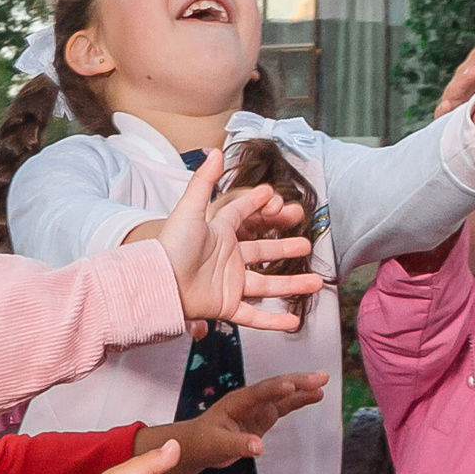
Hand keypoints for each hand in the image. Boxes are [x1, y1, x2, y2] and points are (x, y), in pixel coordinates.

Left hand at [135, 372, 328, 473]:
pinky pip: (285, 406)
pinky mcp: (264, 416)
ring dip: (303, 388)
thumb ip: (238, 445)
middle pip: (276, 388)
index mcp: (236, 402)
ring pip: (284, 394)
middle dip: (298, 382)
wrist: (198, 444)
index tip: (292, 386)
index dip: (275, 390)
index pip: (258, 393)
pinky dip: (300, 400)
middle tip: (320, 378)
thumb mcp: (218, 446)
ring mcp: (258, 407)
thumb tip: (259, 447)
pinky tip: (315, 396)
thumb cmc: (204, 442)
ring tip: (323, 383)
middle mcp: (250, 400)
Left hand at [157, 149, 323, 332]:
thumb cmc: (171, 246)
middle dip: (284, 248)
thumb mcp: (189, 209)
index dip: (257, 206)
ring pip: (267, 285)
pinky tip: (293, 322)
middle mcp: (227, 259)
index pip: (242, 216)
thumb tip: (214, 151)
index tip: (275, 198)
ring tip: (315, 283)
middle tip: (306, 246)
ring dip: (291, 285)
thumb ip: (204, 181)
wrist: (159, 283)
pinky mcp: (226, 306)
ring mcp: (228, 284)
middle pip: (262, 252)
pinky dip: (274, 321)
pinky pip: (254, 315)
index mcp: (219, 234)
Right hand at [433, 38, 474, 119]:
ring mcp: (451, 108)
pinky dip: (443, 111)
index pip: (473, 65)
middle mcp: (458, 93)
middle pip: (463, 76)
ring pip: (454, 92)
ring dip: (463, 81)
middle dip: (474, 64)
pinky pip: (443, 117)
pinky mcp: (445, 124)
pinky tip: (445, 107)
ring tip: (473, 72)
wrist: (473, 145)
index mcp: (469, 84)